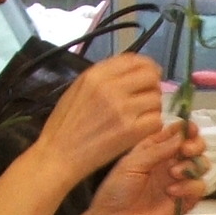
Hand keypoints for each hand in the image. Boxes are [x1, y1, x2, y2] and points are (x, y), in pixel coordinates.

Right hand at [33, 54, 167, 182]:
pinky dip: (152, 125)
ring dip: (152, 107)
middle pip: (151, 76)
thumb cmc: (65, 123)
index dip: (148, 66)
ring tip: (140, 116)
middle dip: (153, 86)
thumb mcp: (78, 88)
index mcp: (96, 74)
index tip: (150, 74)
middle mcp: (111, 87)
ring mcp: (123, 109)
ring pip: (156, 99)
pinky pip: (157, 120)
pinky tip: (141, 129)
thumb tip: (131, 71)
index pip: (135, 60)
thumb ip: (104, 76)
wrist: (58, 154)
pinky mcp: (131, 131)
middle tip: (146, 97)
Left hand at [80, 117, 208, 214]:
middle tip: (185, 151)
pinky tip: (172, 192)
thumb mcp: (133, 163)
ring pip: (202, 165)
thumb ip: (158, 149)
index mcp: (156, 149)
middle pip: (196, 147)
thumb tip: (181, 136)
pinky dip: (189, 187)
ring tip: (174, 174)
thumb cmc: (118, 190)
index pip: (178, 133)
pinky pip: (200, 188)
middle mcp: (171, 162)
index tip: (190, 129)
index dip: (187, 128)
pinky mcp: (186, 199)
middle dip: (195, 145)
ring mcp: (179, 181)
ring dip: (192, 166)